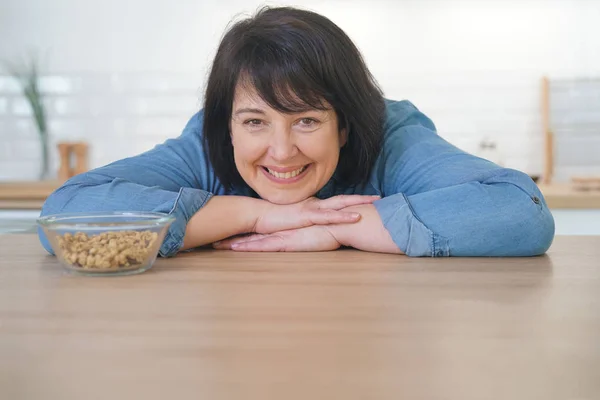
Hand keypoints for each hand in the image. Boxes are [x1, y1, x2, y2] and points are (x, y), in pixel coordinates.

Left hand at [213, 225, 340, 251]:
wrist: (341, 223)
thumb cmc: (332, 227)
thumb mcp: (316, 230)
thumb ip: (307, 231)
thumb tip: (304, 233)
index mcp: (285, 229)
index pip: (260, 232)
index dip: (245, 234)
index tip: (229, 237)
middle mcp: (280, 231)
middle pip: (251, 235)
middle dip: (232, 238)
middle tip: (214, 242)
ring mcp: (281, 236)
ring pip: (252, 241)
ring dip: (234, 244)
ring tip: (216, 246)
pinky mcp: (287, 242)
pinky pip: (263, 246)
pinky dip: (248, 246)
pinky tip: (234, 248)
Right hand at [253, 195, 379, 233]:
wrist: (258, 216)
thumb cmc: (273, 220)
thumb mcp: (293, 221)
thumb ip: (305, 222)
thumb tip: (313, 227)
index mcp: (313, 205)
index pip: (336, 202)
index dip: (352, 201)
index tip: (368, 200)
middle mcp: (315, 204)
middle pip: (343, 200)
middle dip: (361, 198)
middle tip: (379, 198)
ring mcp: (312, 208)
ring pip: (340, 204)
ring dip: (357, 203)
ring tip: (375, 202)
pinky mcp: (307, 216)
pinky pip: (328, 216)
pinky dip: (343, 216)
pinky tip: (355, 217)